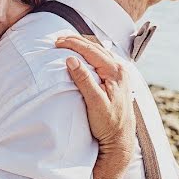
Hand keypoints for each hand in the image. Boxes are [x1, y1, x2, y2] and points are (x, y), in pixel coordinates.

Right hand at [56, 35, 135, 160]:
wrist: (120, 138)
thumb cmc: (108, 123)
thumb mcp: (95, 102)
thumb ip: (84, 80)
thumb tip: (71, 60)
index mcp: (116, 72)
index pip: (92, 51)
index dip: (74, 44)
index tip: (58, 42)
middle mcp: (120, 69)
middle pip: (96, 48)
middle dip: (77, 42)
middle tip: (58, 40)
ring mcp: (120, 74)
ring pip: (100, 53)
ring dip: (83, 47)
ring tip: (67, 44)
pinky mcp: (117, 80)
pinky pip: (102, 60)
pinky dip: (90, 55)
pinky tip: (82, 56)